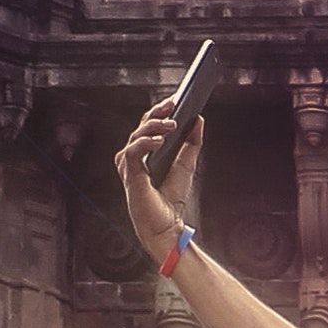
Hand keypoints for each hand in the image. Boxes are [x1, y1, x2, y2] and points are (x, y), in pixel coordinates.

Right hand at [114, 99, 206, 258]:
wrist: (167, 227)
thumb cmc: (171, 200)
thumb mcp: (187, 165)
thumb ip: (191, 143)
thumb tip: (198, 119)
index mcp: (144, 152)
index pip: (148, 125)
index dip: (160, 111)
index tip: (175, 101)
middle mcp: (133, 156)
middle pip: (141, 126)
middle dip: (157, 113)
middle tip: (173, 105)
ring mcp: (128, 165)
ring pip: (136, 135)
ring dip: (154, 126)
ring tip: (172, 125)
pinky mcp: (129, 175)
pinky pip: (133, 152)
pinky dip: (146, 143)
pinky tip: (159, 140)